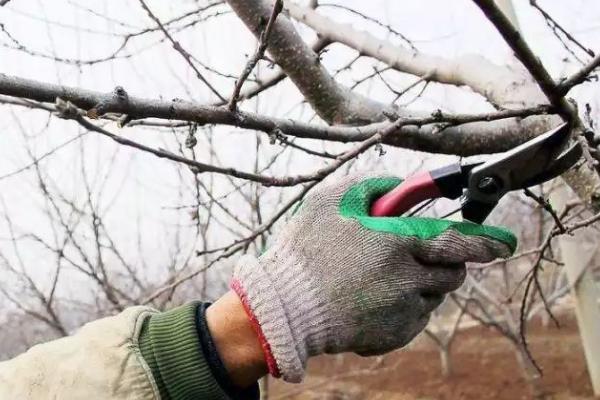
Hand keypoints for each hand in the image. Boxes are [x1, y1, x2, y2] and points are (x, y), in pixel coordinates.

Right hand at [231, 173, 515, 381]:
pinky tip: (371, 298)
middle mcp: (408, 279)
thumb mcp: (332, 201)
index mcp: (397, 242)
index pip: (458, 241)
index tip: (503, 244)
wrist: (284, 308)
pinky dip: (403, 304)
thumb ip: (374, 185)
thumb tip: (401, 187)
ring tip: (382, 277)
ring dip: (420, 281)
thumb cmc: (305, 251)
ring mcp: (402, 311)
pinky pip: (414, 317)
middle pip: (452, 272)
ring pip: (433, 294)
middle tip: (423, 257)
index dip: (485, 241)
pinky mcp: (393, 335)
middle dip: (448, 262)